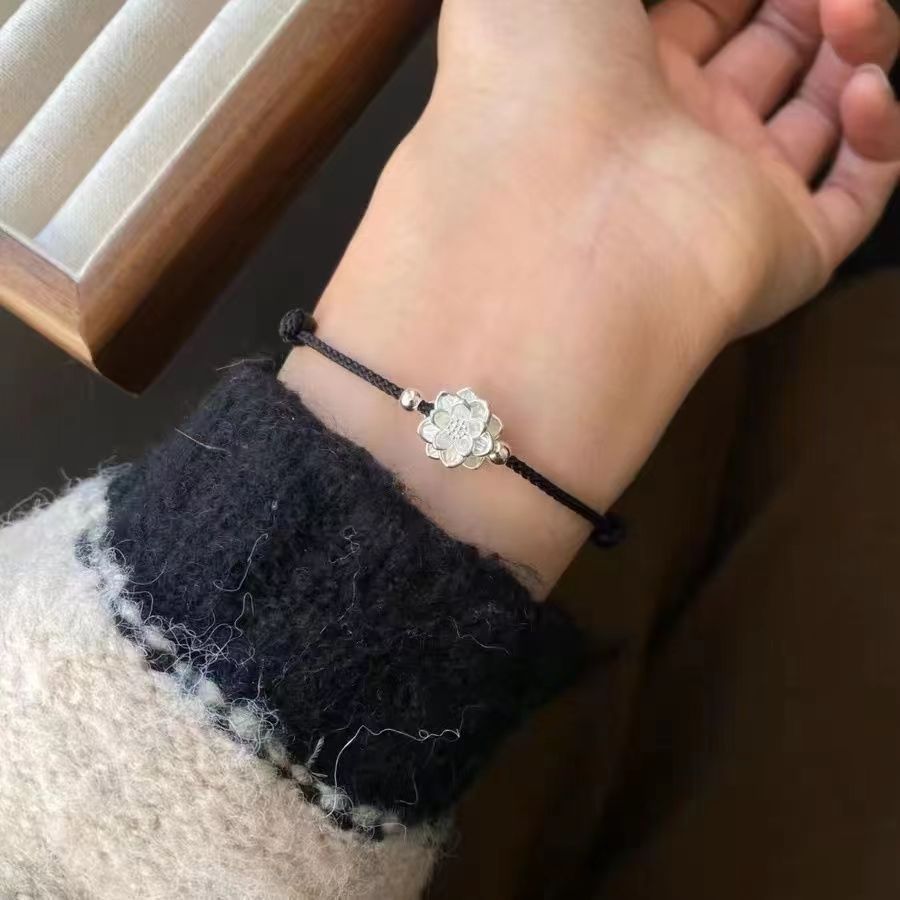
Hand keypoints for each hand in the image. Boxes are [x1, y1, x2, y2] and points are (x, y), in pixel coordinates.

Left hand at [282, 0, 898, 589]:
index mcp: (616, 80)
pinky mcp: (782, 253)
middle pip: (768, 61)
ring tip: (852, 13)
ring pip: (820, 120)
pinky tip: (864, 90)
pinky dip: (879, 138)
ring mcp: (726, 199)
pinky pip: (854, 198)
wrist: (554, 210)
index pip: (700, 19)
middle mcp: (672, 143)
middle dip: (809, 5)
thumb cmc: (532, 75)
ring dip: (855, 50)